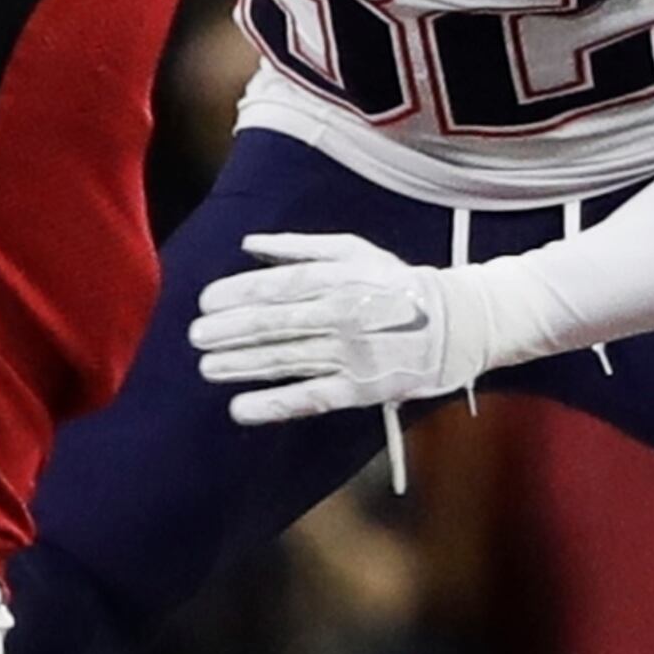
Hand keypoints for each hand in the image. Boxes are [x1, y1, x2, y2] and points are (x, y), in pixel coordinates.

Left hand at [189, 232, 496, 425]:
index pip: (276, 286)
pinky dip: (273, 405)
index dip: (235, 294)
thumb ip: (298, 247)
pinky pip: (310, 398)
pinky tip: (240, 409)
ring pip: (284, 360)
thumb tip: (247, 245)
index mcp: (338, 278)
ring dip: (239, 365)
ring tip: (206, 366)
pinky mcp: (361, 390)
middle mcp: (341, 315)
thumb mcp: (353, 251)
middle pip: (273, 324)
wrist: (458, 324)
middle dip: (228, 330)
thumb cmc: (396, 284)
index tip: (205, 302)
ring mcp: (351, 355)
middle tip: (195, 335)